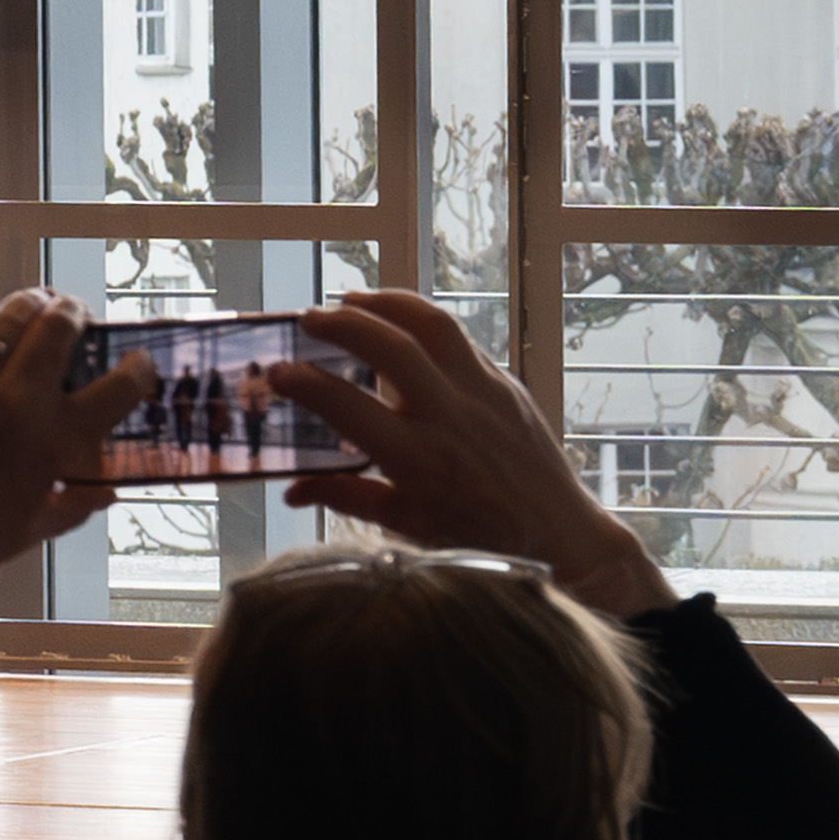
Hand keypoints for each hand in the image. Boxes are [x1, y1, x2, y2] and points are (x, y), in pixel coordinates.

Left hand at [0, 259, 123, 617]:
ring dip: (32, 304)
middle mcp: (22, 402)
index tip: (138, 364)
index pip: (119, 388)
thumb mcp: (40, 528)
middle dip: (77, 316)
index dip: (137, 369)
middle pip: (63, 333)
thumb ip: (78, 505)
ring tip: (40, 303)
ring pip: (13, 319)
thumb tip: (108, 491)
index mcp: (58, 440)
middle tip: (78, 319)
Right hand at [274, 284, 673, 614]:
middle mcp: (451, 419)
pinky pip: (459, 341)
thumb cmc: (481, 540)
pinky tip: (399, 326)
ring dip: (385, 303)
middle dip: (341, 324)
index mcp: (418, 460)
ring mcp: (484, 395)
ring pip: (431, 325)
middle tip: (308, 319)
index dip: (305, 385)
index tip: (278, 373)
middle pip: (389, 347)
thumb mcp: (406, 526)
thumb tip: (291, 490)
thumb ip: (347, 499)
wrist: (560, 535)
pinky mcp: (506, 385)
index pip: (347, 407)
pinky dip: (421, 324)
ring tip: (351, 299)